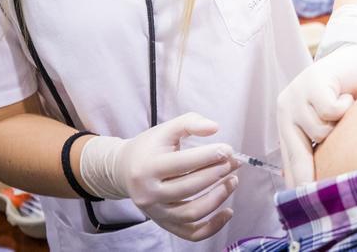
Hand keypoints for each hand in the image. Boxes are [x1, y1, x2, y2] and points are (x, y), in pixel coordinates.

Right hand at [79, 113, 239, 240]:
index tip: (228, 150)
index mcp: (147, 167)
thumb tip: (214, 127)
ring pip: (192, 213)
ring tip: (233, 181)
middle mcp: (148, 193)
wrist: (124, 170)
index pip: (182, 163)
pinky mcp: (164, 224)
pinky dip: (213, 226)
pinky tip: (228, 212)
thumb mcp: (166, 129)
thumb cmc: (149, 147)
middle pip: (189, 188)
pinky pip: (191, 233)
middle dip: (216, 174)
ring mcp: (156, 212)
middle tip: (233, 162)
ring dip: (218, 198)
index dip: (208, 156)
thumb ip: (190, 122)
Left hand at [277, 45, 356, 186]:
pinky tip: (346, 97)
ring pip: (320, 132)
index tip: (301, 206)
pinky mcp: (313, 81)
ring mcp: (298, 93)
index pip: (289, 159)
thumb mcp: (329, 124)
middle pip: (298, 152)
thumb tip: (307, 185)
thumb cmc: (346, 96)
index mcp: (286, 120)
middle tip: (316, 197)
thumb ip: (317, 147)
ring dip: (339, 126)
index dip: (296, 183)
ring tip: (343, 111)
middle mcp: (286, 107)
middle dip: (309, 175)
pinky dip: (345, 108)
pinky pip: (331, 111)